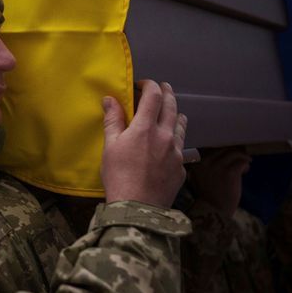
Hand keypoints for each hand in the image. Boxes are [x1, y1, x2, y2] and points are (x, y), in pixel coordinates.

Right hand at [101, 80, 186, 207]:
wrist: (138, 208)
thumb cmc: (118, 177)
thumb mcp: (110, 147)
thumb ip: (113, 120)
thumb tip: (110, 99)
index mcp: (145, 128)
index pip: (153, 96)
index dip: (149, 85)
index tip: (143, 84)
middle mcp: (165, 136)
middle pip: (172, 106)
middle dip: (167, 93)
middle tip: (163, 87)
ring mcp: (176, 152)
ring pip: (181, 125)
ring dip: (176, 113)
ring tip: (173, 111)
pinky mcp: (181, 167)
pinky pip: (180, 147)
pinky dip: (175, 139)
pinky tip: (169, 143)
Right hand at [188, 147, 250, 218]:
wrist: (215, 212)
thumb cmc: (209, 197)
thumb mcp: (200, 179)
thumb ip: (206, 166)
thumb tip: (222, 153)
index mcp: (197, 164)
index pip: (210, 148)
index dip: (222, 149)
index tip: (228, 152)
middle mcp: (206, 163)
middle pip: (222, 148)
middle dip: (233, 150)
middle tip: (241, 155)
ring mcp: (218, 167)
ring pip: (233, 152)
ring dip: (241, 156)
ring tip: (246, 161)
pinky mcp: (230, 173)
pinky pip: (241, 161)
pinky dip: (246, 164)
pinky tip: (246, 169)